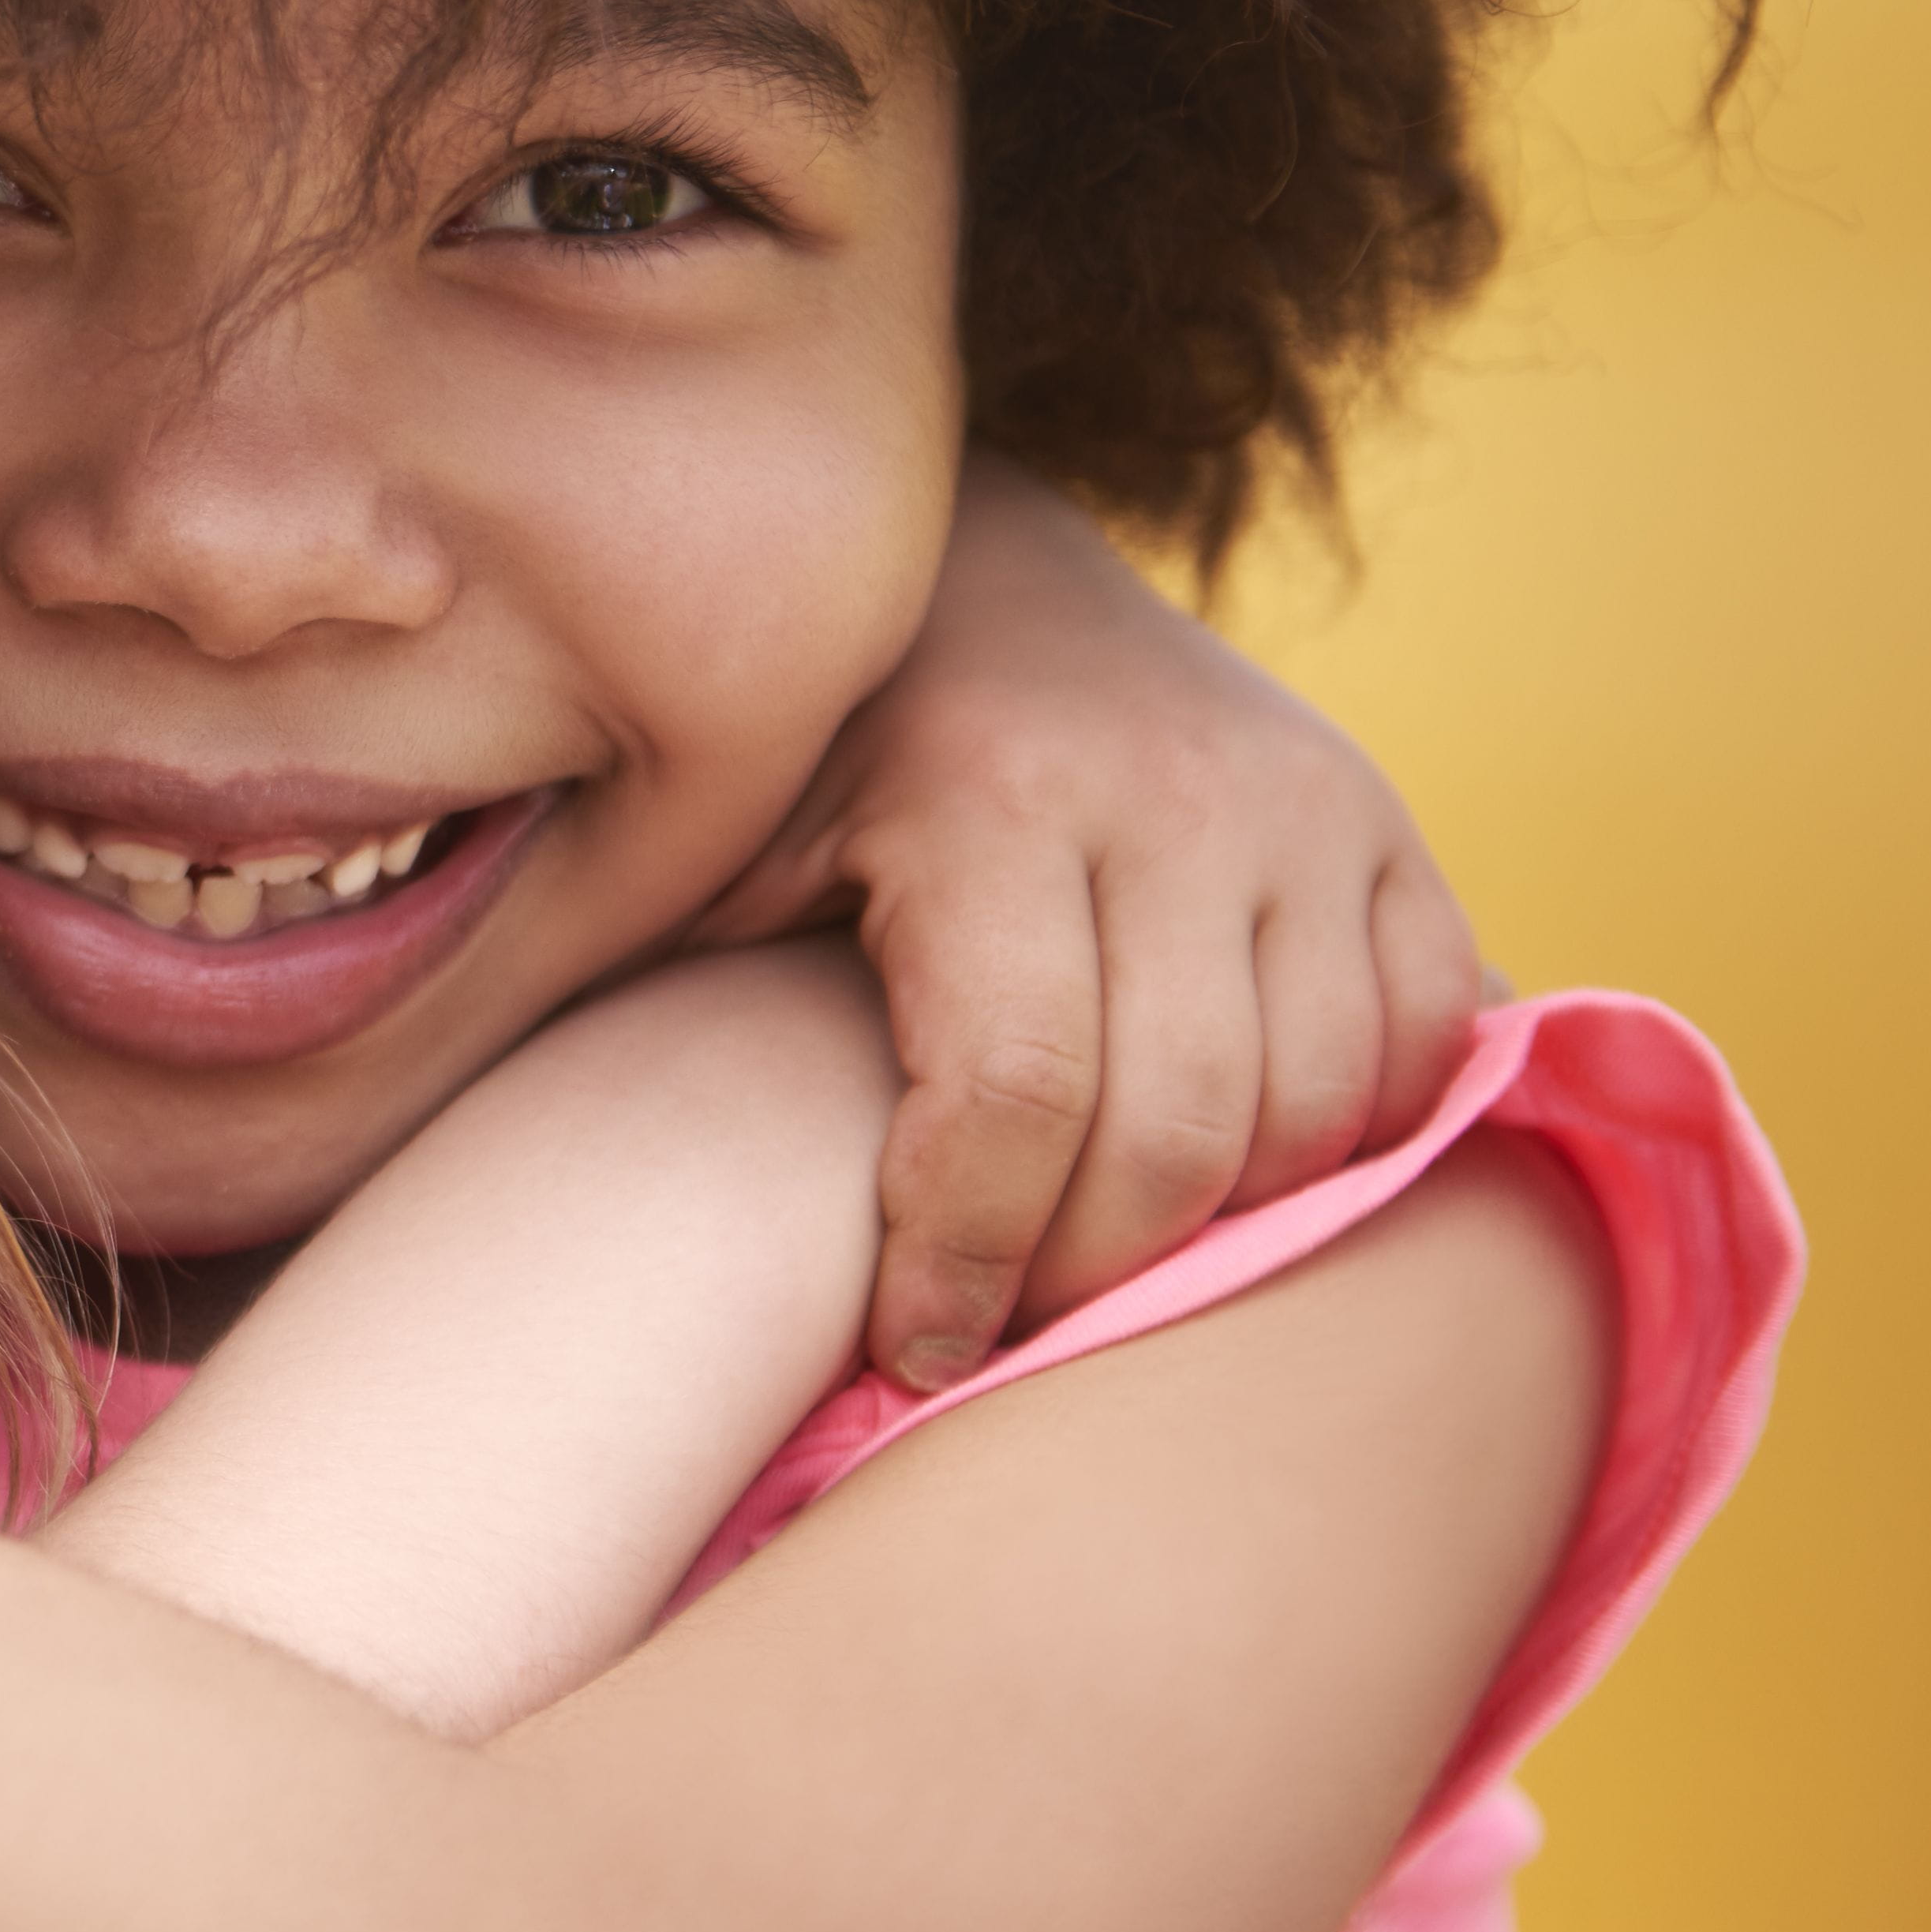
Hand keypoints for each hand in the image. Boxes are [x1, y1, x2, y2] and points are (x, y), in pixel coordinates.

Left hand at [689, 453, 1482, 1387]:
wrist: (968, 577)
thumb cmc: (795, 758)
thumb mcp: (699, 843)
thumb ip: (647, 977)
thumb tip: (507, 1182)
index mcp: (987, 788)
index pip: (1015, 1100)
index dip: (964, 1265)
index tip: (915, 1353)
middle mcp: (1175, 787)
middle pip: (1181, 1134)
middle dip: (1085, 1279)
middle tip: (1003, 1338)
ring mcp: (1305, 801)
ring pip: (1321, 1113)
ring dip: (1221, 1231)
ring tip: (1099, 1266)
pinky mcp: (1384, 826)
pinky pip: (1423, 1044)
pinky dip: (1346, 1148)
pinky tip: (1228, 1183)